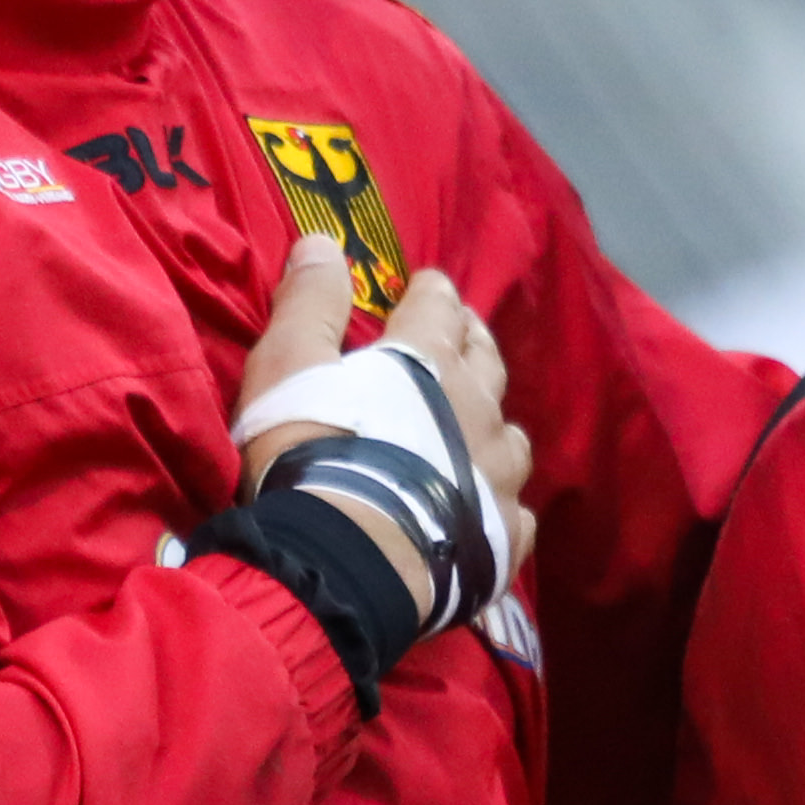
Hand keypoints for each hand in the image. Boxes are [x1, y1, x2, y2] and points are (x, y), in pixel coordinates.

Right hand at [236, 239, 535, 606]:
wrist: (345, 562)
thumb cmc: (310, 455)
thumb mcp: (288, 367)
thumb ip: (308, 305)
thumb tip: (322, 243)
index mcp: (428, 360)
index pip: (438, 307)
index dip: (431, 292)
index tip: (426, 285)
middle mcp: (477, 408)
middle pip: (487, 360)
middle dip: (473, 341)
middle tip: (461, 337)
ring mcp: (498, 475)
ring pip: (512, 438)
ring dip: (493, 425)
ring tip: (477, 430)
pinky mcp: (503, 537)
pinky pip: (516, 513)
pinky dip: (500, 504)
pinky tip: (486, 512)